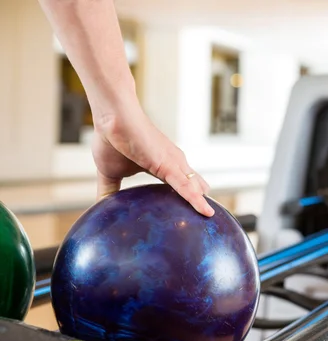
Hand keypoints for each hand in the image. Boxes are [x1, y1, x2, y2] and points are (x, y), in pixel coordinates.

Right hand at [92, 104, 214, 216]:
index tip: (199, 216)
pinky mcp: (170, 164)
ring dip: (204, 205)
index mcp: (165, 166)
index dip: (192, 199)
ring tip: (213, 222)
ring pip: (195, 189)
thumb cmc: (111, 139)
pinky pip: (187, 186)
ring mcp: (175, 163)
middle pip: (196, 188)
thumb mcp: (111, 173)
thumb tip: (101, 209)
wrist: (111, 118)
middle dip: (203, 204)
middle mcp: (175, 164)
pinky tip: (206, 212)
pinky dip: (196, 200)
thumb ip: (109, 191)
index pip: (184, 186)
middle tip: (211, 222)